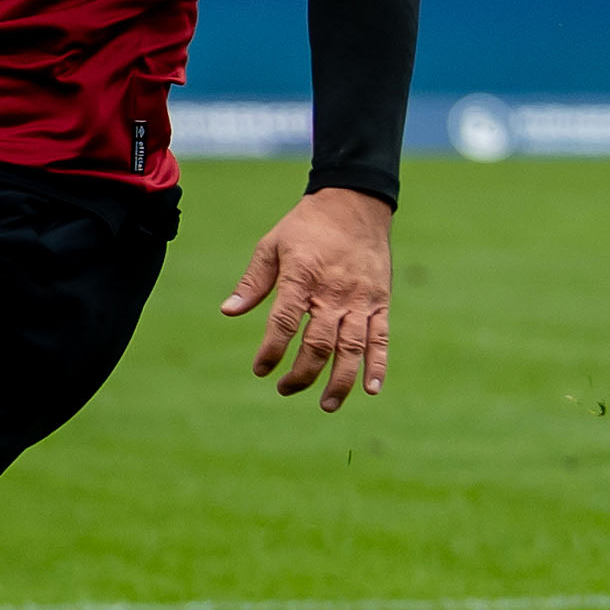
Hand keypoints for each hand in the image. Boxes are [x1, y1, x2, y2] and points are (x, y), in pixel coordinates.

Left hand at [222, 184, 393, 410]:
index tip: (260, 370)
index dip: (272, 350)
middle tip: (285, 389)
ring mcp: (360, 300)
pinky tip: (372, 389)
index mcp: (302, 277)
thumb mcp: (271, 245)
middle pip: (319, 342)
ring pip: (352, 347)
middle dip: (303, 373)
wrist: (355, 205)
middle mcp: (333, 293)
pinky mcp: (380, 302)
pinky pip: (381, 338)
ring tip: (327, 405)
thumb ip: (253, 281)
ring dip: (340, 380)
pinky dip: (378, 365)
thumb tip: (228, 311)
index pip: (285, 322)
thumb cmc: (306, 226)